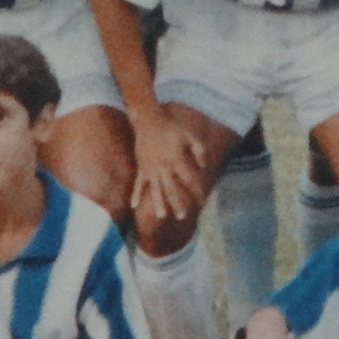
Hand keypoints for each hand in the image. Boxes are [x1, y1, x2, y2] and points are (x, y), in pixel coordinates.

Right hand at [129, 105, 207, 221]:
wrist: (148, 121)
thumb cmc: (171, 127)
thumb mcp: (189, 135)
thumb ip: (198, 149)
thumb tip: (205, 165)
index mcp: (176, 160)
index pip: (189, 179)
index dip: (197, 189)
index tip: (203, 200)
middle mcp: (163, 167)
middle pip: (171, 189)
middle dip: (178, 203)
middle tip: (182, 216)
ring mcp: (150, 169)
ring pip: (155, 189)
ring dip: (158, 203)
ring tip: (162, 216)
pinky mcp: (141, 168)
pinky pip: (138, 184)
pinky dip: (135, 194)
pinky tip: (133, 205)